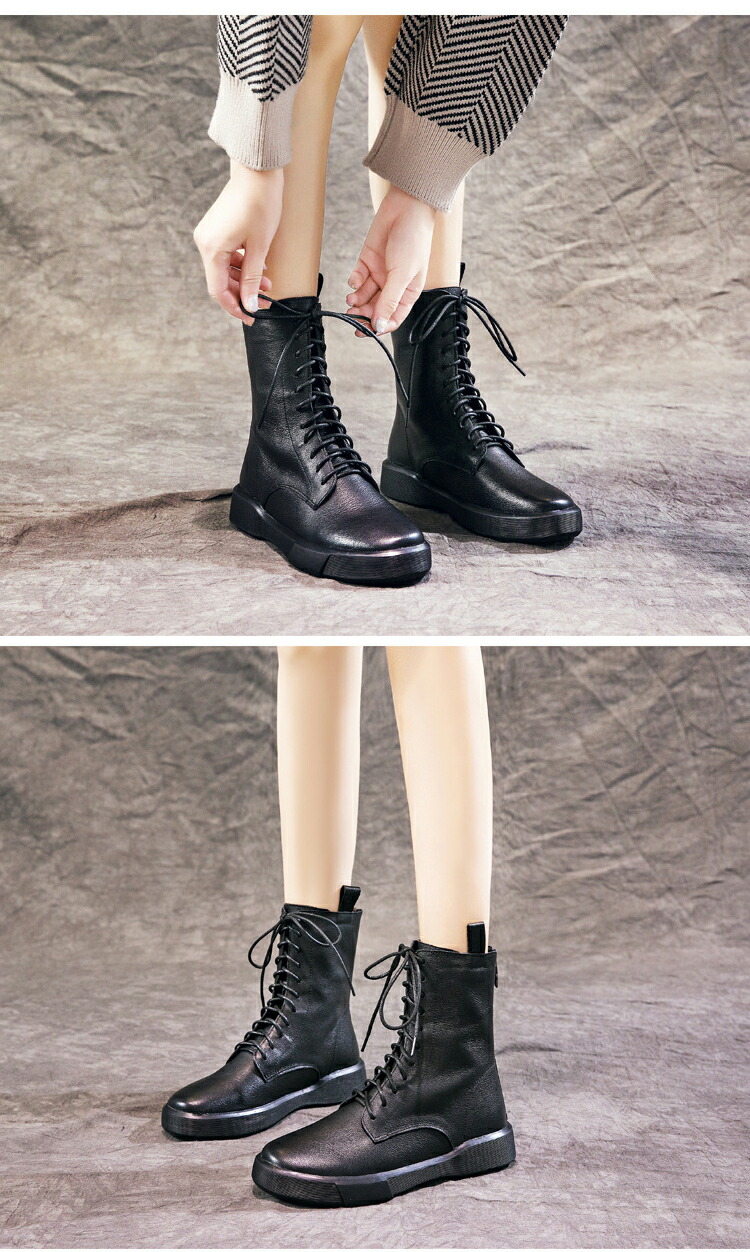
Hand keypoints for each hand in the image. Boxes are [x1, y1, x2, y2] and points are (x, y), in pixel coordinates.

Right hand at [193, 163, 283, 326]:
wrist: (257, 172)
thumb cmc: (260, 205)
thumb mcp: (259, 248)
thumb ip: (252, 280)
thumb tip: (250, 305)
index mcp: (211, 249)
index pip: (218, 291)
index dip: (235, 308)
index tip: (252, 318)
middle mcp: (204, 243)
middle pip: (220, 281)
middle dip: (243, 293)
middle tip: (266, 301)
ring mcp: (208, 235)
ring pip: (224, 269)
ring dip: (244, 279)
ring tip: (268, 283)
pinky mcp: (215, 229)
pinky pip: (225, 256)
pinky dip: (241, 265)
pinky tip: (259, 268)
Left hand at [346, 186, 436, 335]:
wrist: (405, 208)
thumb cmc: (413, 241)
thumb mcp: (402, 275)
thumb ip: (389, 301)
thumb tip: (380, 326)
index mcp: (407, 293)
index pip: (393, 318)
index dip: (379, 327)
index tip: (365, 330)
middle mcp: (393, 285)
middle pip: (376, 309)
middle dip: (363, 315)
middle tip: (352, 316)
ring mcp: (380, 273)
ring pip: (365, 296)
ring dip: (357, 300)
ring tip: (351, 300)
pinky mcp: (368, 260)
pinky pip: (358, 277)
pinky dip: (354, 281)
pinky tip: (355, 281)